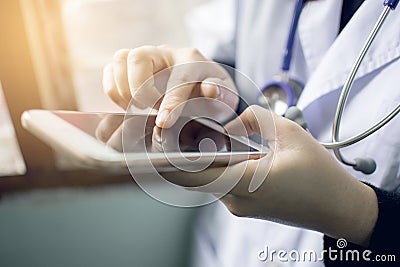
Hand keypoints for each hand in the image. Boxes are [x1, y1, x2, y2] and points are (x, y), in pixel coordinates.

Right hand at [102, 45, 238, 127]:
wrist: (203, 90)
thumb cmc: (213, 97)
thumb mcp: (225, 99)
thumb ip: (221, 95)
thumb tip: (210, 89)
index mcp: (192, 59)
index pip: (178, 78)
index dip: (171, 101)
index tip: (163, 122)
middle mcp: (166, 53)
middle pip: (139, 57)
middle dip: (140, 89)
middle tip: (150, 110)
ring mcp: (146, 58)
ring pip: (121, 59)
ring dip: (124, 90)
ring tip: (139, 109)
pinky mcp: (130, 67)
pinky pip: (110, 70)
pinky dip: (114, 90)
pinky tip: (129, 106)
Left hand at [163, 105, 377, 246]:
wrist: (337, 208)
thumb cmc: (318, 172)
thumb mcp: (289, 132)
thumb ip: (253, 119)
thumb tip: (228, 124)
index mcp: (245, 183)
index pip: (191, 174)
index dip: (167, 159)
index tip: (156, 139)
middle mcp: (235, 200)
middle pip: (194, 176)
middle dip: (181, 153)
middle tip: (178, 126)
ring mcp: (238, 206)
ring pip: (206, 179)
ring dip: (200, 159)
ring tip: (201, 132)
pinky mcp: (243, 206)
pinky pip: (220, 183)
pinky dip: (215, 166)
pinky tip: (224, 148)